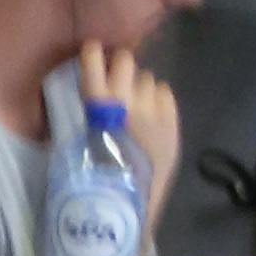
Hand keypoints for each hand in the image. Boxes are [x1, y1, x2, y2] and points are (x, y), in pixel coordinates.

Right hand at [79, 42, 180, 227]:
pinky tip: (153, 114)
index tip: (92, 49)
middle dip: (121, 64)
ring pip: (148, 77)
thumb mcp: (83, 143)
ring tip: (138, 105)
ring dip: (141, 87)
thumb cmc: (96, 179)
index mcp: (98, 109)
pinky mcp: (173, 122)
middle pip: (126, 60)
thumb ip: (89, 115)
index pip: (94, 66)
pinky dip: (159, 99)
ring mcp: (154, 111)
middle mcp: (127, 103)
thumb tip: (95, 91)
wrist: (128, 206)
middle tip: (118, 76)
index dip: (93, 54)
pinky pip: (166, 92)